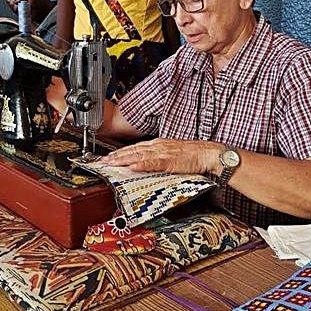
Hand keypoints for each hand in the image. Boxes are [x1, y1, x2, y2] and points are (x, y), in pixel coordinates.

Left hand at [101, 138, 223, 173]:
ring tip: (112, 163)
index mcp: (158, 144)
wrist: (207, 153)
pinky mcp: (169, 160)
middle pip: (133, 150)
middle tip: (103, 161)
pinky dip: (141, 163)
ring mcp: (163, 152)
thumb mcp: (171, 154)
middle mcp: (158, 146)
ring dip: (124, 159)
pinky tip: (132, 166)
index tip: (109, 157)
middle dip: (116, 156)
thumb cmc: (192, 155)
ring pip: (139, 154)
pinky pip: (152, 162)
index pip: (135, 147)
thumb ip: (157, 158)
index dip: (121, 152)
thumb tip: (145, 163)